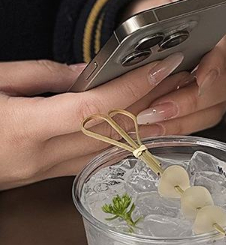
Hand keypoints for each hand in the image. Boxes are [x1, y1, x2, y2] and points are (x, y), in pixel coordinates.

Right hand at [0, 55, 182, 189]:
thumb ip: (42, 77)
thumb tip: (87, 73)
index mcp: (24, 128)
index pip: (95, 109)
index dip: (133, 87)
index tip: (162, 66)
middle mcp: (42, 158)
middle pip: (112, 132)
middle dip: (152, 104)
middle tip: (182, 80)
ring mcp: (46, 173)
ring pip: (110, 151)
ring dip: (146, 127)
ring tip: (175, 102)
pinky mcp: (47, 178)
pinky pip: (95, 162)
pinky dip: (123, 145)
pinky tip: (146, 130)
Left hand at [122, 0, 225, 131]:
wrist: (165, 27)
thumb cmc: (163, 19)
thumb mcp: (158, 12)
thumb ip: (156, 27)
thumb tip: (141, 45)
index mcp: (221, 34)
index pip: (225, 51)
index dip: (213, 68)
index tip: (197, 79)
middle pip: (221, 88)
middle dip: (188, 101)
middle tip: (158, 109)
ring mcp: (223, 86)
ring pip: (212, 109)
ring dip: (181, 119)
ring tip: (152, 122)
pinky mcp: (212, 104)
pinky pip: (201, 121)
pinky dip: (179, 126)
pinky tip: (156, 128)